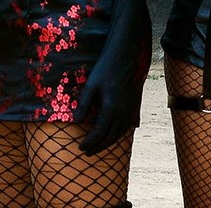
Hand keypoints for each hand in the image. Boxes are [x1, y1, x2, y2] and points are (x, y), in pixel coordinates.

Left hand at [74, 35, 142, 153]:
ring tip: (98, 146)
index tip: (81, 147)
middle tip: (87, 152)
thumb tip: (76, 121)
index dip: (90, 142)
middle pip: (111, 136)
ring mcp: (130, 109)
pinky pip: (128, 125)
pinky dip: (120, 133)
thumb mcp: (90, 86)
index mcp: (111, 108)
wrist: (125, 57)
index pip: (99, 132)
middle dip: (98, 146)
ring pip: (120, 133)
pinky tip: (115, 135)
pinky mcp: (134, 105)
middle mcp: (123, 112)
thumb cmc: (104, 69)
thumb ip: (84, 105)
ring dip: (109, 142)